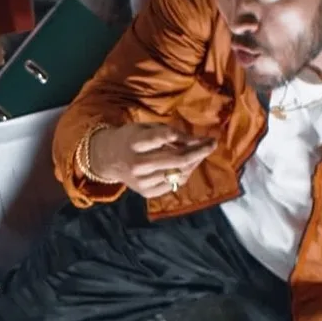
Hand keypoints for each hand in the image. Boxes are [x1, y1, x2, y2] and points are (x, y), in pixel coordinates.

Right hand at [86, 122, 215, 197]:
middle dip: (199, 151)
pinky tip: (187, 166)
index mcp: (134, 142)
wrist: (108, 159)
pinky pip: (174, 184)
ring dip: (194, 163)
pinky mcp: (146, 192)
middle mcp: (137, 164)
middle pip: (176, 159)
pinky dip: (184, 174)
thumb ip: (167, 132)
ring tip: (200, 153)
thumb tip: (196, 141)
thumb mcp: (145, 128)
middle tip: (212, 144)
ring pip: (178, 173)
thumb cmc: (131, 138)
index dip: (187, 137)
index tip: (204, 136)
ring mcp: (142, 181)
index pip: (164, 138)